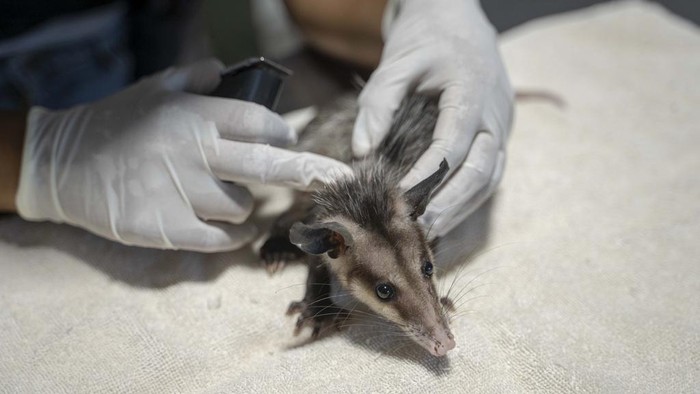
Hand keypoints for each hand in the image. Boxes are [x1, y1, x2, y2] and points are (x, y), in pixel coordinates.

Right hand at [16, 59, 350, 251]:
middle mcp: (192, 153)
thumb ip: (195, 78)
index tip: (289, 139)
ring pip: (242, 206)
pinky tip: (229, 226)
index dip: (281, 131)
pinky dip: (233, 235)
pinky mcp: (168, 229)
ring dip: (241, 201)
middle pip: (266, 166)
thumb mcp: (152, 88)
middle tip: (334, 175)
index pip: (257, 121)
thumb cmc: (115, 123)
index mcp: (193, 116)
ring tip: (217, 192)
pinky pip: (222, 239)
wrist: (64, 165)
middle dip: (308, 171)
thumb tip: (229, 71)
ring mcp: (181, 193)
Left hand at [352, 0, 513, 236]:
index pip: (452, 145)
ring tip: (429, 231)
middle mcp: (496, 113)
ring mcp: (503, 125)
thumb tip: (361, 152)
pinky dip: (468, 198)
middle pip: (480, 171)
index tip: (399, 199)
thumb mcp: (397, 62)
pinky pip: (489, 173)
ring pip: (490, 178)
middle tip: (418, 229)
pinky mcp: (499, 134)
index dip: (427, 176)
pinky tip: (444, 215)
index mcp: (474, 90)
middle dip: (450, 204)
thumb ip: (379, 104)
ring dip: (461, 208)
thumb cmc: (425, 37)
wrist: (457, 17)